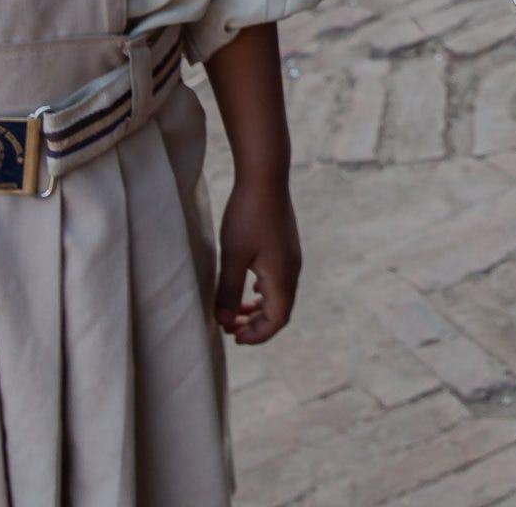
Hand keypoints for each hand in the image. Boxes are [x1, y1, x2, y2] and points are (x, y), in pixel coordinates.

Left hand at [215, 177, 300, 344]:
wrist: (265, 177)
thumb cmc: (247, 216)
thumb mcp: (232, 256)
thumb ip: (228, 291)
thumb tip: (223, 321)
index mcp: (282, 276)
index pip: (277, 320)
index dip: (257, 335)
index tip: (233, 337)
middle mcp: (292, 270)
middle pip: (280, 310)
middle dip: (255, 324)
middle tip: (229, 328)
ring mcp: (291, 257)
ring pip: (278, 295)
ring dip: (258, 308)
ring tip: (234, 311)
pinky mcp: (286, 247)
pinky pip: (278, 280)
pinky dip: (262, 292)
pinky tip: (248, 287)